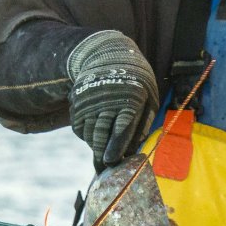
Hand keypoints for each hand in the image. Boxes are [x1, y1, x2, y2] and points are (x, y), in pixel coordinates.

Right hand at [67, 30, 159, 166]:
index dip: (116, 147)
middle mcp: (107, 102)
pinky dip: (85, 136)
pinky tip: (94, 137)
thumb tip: (133, 148)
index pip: (121, 129)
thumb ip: (143, 123)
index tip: (112, 161)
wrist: (109, 56)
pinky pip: (79, 128)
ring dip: (95, 146)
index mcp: (129, 100)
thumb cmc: (136, 82)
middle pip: (101, 135)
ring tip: (101, 153)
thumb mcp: (148, 98)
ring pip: (89, 133)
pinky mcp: (77, 103)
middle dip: (102, 154)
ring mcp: (90, 103)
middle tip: (103, 168)